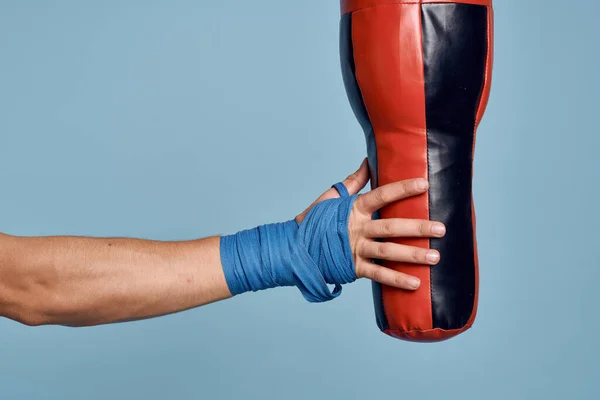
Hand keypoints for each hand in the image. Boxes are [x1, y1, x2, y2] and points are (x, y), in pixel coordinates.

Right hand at [296, 159, 445, 290]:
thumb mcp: (331, 197)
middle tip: (441, 228)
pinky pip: (378, 274)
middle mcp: (356, 228)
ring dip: (413, 254)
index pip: (380, 195)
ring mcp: (355, 249)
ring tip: (435, 256)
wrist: (294, 247)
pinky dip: (396, 279)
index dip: (402, 189)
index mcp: (353, 208)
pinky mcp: (353, 268)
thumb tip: (369, 161)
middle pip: (390, 227)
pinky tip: (415, 282)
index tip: (423, 184)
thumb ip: (353, 181)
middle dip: (417, 227)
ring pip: (388, 252)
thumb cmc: (315, 220)